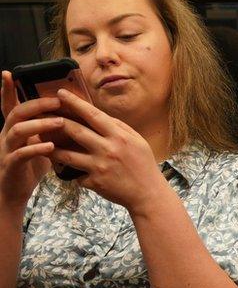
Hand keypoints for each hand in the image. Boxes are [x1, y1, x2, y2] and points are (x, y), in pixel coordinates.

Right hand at [0, 70, 57, 208]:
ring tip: (60, 122)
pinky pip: (21, 154)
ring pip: (17, 130)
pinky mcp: (10, 165)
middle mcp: (7, 135)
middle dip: (36, 104)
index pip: (9, 104)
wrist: (15, 192)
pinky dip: (36, 149)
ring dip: (40, 124)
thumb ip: (50, 130)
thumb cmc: (31, 165)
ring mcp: (7, 150)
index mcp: (15, 128)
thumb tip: (74, 115)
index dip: (7, 90)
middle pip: (17, 113)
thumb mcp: (40, 142)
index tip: (8, 74)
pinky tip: (50, 147)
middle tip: (57, 101)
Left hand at [48, 89, 167, 213]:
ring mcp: (99, 166)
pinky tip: (70, 173)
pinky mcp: (94, 182)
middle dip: (56, 121)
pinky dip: (74, 173)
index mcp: (119, 136)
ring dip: (52, 149)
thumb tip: (101, 116)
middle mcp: (108, 149)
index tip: (61, 93)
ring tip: (39, 143)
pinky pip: (77, 175)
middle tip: (42, 114)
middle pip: (76, 131)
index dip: (75, 103)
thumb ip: (119, 127)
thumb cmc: (144, 165)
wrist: (148, 194)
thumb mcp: (137, 141)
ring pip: (67, 155)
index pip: (93, 115)